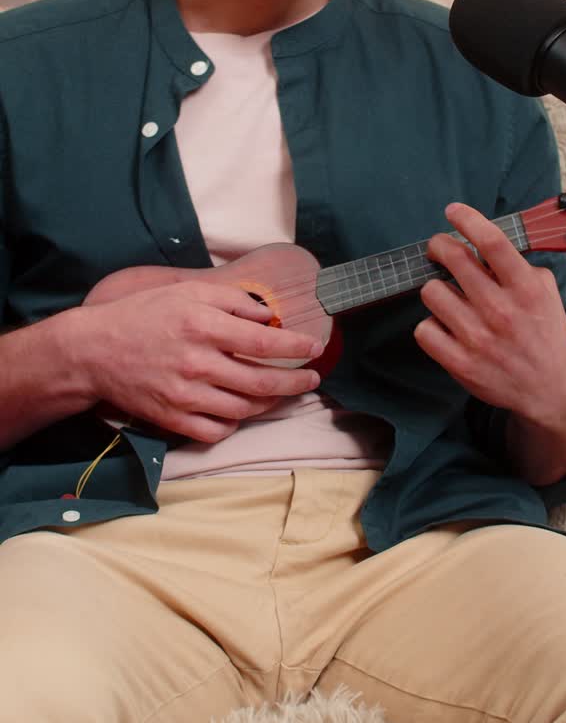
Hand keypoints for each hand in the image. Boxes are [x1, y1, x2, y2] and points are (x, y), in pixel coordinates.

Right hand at [72, 279, 323, 442]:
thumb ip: (232, 300)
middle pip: (263, 382)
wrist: (94, 351)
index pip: (265, 342)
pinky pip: (217, 430)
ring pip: (245, 408)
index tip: (315, 348)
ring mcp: (186, 395)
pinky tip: (241, 409)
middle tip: (311, 380)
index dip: (296, 347)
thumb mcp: (188, 292)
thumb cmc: (144, 315)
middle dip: (296, 382)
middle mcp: (198, 363)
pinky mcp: (173, 419)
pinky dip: (235, 423)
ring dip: (270, 402)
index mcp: (203, 326)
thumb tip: (268, 316)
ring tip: (280, 392)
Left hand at [414, 202, 565, 481]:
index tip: (453, 211)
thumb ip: (519, 266)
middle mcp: (500, 310)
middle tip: (441, 249)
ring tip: (451, 296)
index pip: (492, 242)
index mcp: (526, 289)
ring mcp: (478, 338)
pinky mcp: (461, 363)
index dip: (467, 219)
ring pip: (431, 291)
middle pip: (453, 259)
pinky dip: (431, 325)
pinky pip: (424, 329)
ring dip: (437, 289)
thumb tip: (486, 240)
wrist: (550, 390)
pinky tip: (446, 326)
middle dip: (440, 246)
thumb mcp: (545, 292)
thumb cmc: (545, 335)